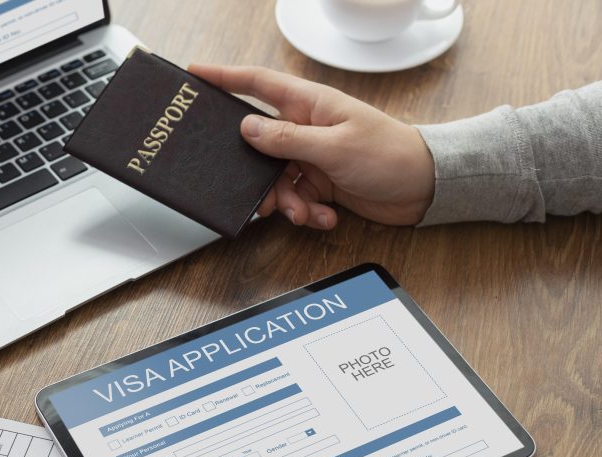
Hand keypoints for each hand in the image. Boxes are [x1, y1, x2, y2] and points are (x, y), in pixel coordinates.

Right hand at [188, 64, 435, 229]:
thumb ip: (287, 140)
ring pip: (275, 180)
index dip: (224, 77)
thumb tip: (247, 129)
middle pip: (259, 147)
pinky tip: (324, 218)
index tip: (194, 75)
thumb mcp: (335, 147)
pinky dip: (306, 213)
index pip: (257, 84)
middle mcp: (306, 128)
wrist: (425, 187)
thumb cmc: (390, 155)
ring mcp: (312, 156)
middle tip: (263, 199)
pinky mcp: (320, 182)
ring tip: (305, 214)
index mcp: (309, 104)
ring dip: (287, 203)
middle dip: (258, 178)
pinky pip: (296, 198)